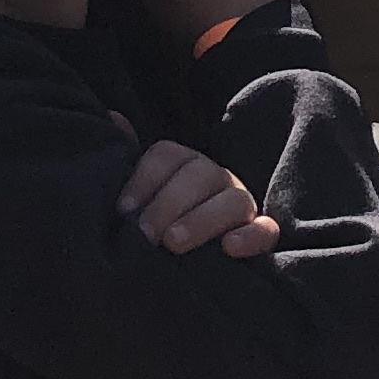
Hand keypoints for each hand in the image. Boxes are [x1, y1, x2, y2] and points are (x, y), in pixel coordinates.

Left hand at [118, 140, 280, 258]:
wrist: (180, 262)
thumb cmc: (157, 225)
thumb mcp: (139, 195)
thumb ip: (126, 159)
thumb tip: (113, 116)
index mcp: (185, 165)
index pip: (168, 155)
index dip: (144, 179)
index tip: (123, 210)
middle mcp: (216, 178)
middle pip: (200, 174)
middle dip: (169, 202)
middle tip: (145, 234)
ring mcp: (242, 204)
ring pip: (234, 200)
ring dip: (203, 220)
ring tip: (173, 243)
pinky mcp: (259, 234)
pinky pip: (266, 230)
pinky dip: (252, 236)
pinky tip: (230, 247)